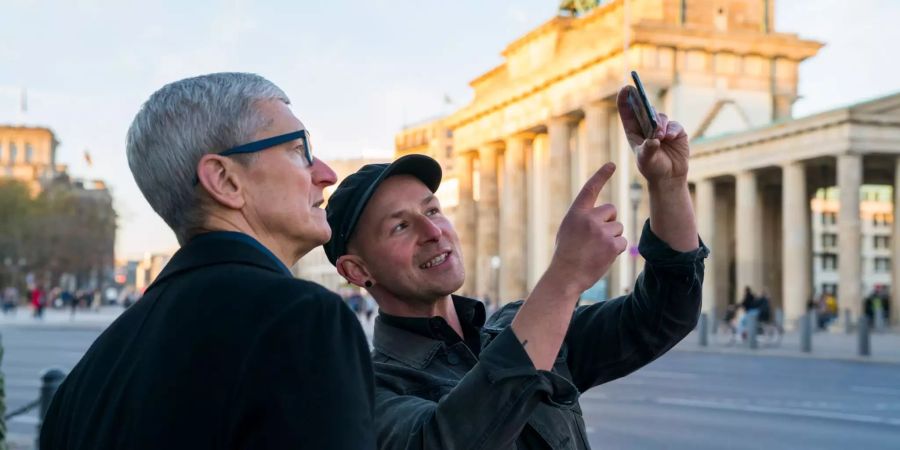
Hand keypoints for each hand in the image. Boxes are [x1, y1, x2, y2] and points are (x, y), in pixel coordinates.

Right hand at [547, 163, 626, 293]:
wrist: (565, 276)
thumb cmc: (566, 254)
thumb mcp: (568, 229)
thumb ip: (584, 218)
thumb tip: (605, 213)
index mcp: (576, 212)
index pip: (591, 188)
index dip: (602, 175)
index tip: (612, 164)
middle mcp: (589, 218)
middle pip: (611, 210)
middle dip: (608, 222)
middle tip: (595, 238)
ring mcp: (601, 231)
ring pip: (618, 227)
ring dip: (612, 238)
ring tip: (596, 250)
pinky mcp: (612, 245)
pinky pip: (623, 242)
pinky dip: (616, 250)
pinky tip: (603, 257)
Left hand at [616, 86, 689, 184]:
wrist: (669, 177)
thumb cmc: (652, 168)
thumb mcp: (646, 160)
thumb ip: (648, 149)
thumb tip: (654, 139)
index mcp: (633, 130)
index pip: (627, 111)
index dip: (625, 98)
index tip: (626, 88)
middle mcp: (647, 126)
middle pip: (645, 108)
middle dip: (646, 106)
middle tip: (647, 109)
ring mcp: (662, 127)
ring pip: (660, 116)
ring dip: (660, 124)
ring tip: (660, 137)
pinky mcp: (676, 131)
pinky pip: (674, 125)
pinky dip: (672, 130)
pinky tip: (669, 138)